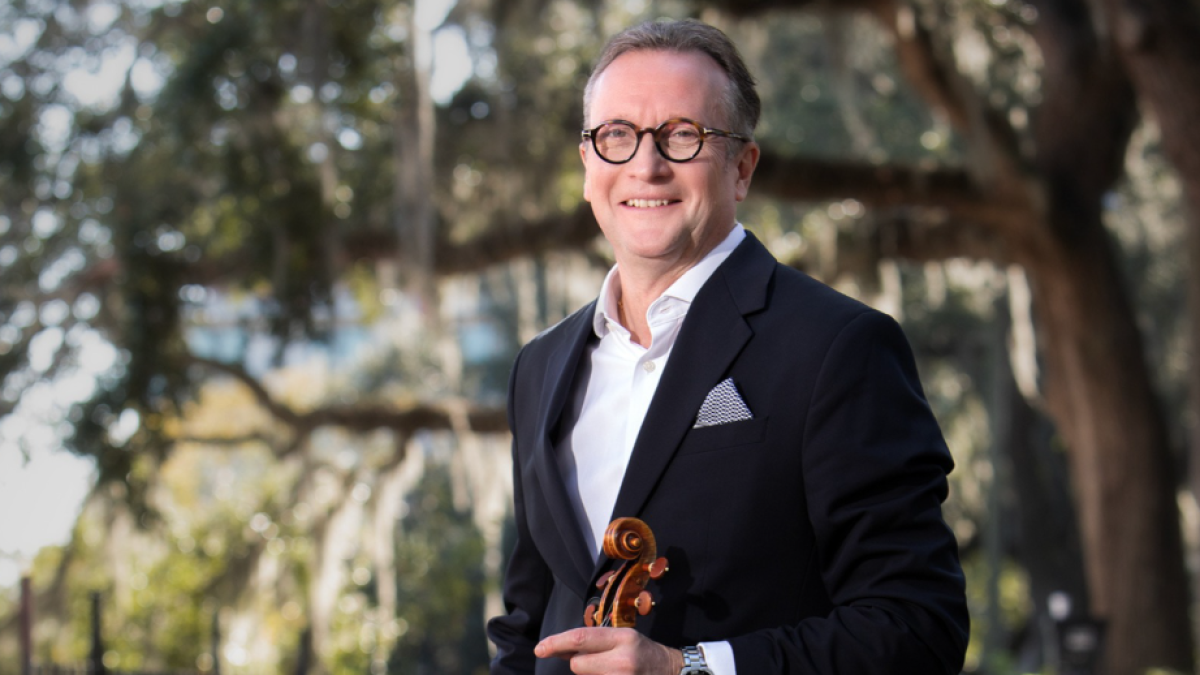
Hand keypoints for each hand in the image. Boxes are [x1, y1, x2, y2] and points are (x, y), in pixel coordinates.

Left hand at [534, 627, 682, 674]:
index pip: (580, 639)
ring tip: (611, 671)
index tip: (540, 648)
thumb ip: (592, 642)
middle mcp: (623, 660)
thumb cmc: (643, 653)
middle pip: (578, 664)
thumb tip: (558, 648)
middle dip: (579, 664)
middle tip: (598, 662)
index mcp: (622, 638)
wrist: (672, 672)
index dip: (556, 643)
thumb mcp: (622, 638)